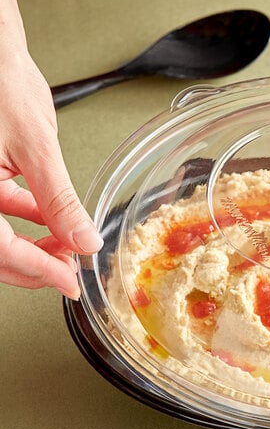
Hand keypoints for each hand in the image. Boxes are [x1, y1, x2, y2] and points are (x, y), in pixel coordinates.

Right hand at [0, 0, 102, 298]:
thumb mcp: (34, 145)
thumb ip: (58, 199)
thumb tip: (83, 239)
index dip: (38, 271)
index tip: (69, 283)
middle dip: (34, 265)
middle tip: (70, 271)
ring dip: (33, 246)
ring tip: (69, 248)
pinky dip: (27, 219)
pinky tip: (53, 222)